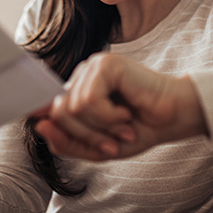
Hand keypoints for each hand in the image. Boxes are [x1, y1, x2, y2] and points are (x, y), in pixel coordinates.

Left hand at [35, 53, 207, 159]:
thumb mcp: (97, 148)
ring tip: (124, 127)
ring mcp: (93, 67)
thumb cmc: (140, 129)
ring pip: (74, 108)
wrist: (174, 118)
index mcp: (78, 91)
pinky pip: (90, 100)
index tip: (39, 120)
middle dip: (86, 135)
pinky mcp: (106, 64)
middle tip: (111, 143)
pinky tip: (126, 112)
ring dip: (101, 127)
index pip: (47, 106)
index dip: (43, 116)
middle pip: (59, 112)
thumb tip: (39, 125)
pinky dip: (108, 116)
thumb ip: (67, 142)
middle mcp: (82, 76)